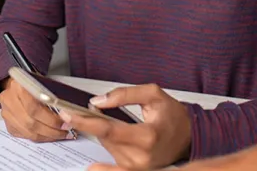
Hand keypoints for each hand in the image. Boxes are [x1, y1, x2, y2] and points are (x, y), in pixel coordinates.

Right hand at [0, 77, 72, 141]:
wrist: (18, 84)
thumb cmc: (34, 83)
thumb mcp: (44, 83)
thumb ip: (52, 96)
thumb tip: (67, 114)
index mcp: (19, 86)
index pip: (34, 108)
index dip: (51, 119)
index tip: (65, 124)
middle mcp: (9, 99)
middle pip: (30, 123)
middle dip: (51, 131)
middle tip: (65, 132)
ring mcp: (6, 112)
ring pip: (27, 131)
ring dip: (46, 136)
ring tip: (60, 135)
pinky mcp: (7, 123)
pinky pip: (24, 135)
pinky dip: (38, 137)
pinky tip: (49, 136)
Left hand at [63, 83, 191, 170]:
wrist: (189, 138)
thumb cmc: (173, 116)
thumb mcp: (153, 95)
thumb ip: (124, 94)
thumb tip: (98, 102)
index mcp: (147, 136)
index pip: (107, 129)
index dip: (84, 121)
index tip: (67, 114)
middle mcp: (140, 157)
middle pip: (104, 137)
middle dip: (96, 122)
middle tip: (99, 109)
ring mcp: (136, 168)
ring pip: (106, 145)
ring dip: (106, 132)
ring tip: (123, 123)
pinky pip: (112, 153)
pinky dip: (110, 141)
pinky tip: (115, 140)